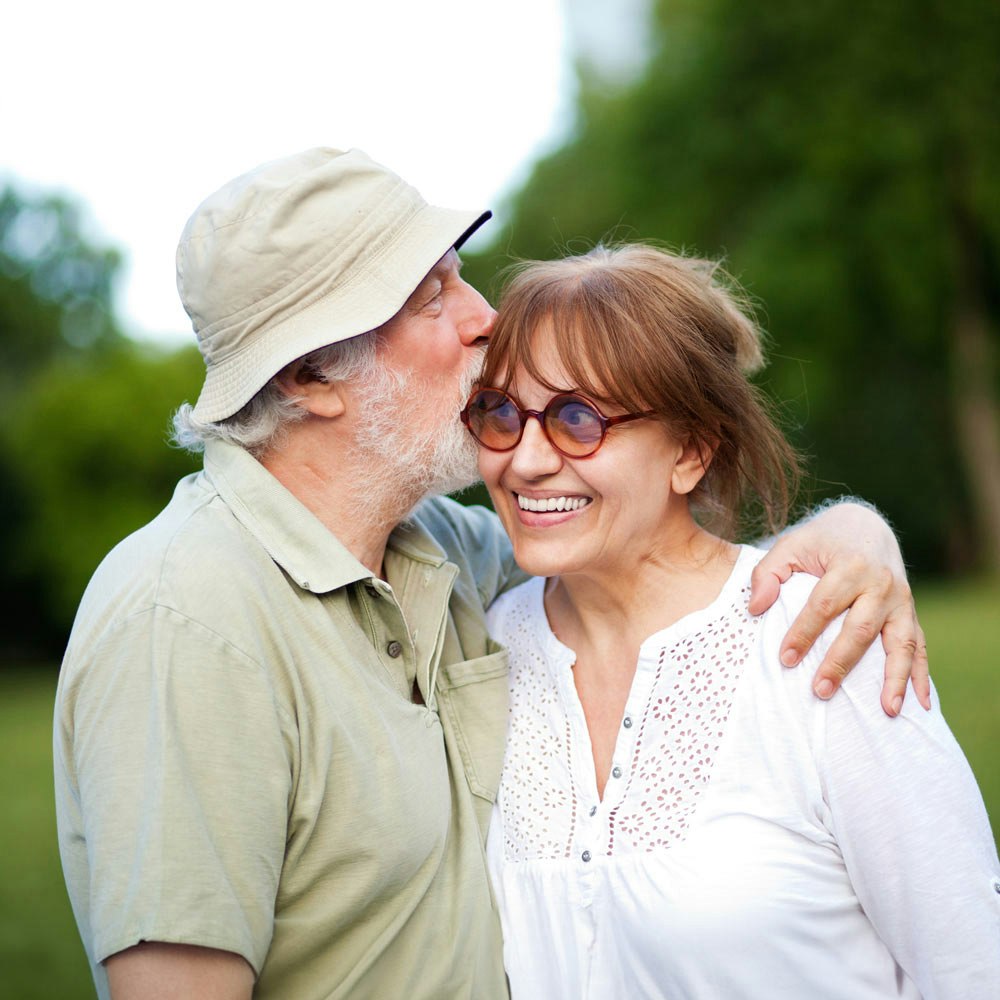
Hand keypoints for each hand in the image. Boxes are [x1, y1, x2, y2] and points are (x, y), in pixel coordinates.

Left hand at [748, 502, 930, 715]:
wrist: (865, 528)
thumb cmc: (820, 542)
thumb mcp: (790, 546)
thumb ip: (767, 573)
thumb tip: (756, 608)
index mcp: (850, 566)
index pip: (824, 605)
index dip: (804, 633)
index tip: (785, 659)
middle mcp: (881, 584)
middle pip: (860, 629)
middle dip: (840, 662)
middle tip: (820, 691)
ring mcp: (902, 601)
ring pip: (901, 643)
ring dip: (894, 679)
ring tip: (887, 711)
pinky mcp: (911, 614)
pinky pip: (921, 648)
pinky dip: (921, 677)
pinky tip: (920, 706)